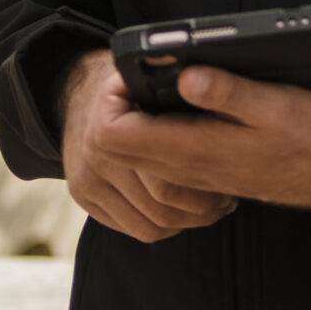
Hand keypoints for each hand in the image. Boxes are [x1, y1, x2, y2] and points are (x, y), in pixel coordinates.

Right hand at [59, 50, 238, 244]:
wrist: (81, 96)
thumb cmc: (130, 87)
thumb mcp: (148, 80)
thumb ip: (168, 87)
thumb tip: (202, 86)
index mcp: (108, 129)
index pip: (163, 179)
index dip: (202, 183)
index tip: (226, 176)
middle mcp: (94, 159)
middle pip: (161, 204)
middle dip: (202, 205)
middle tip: (229, 197)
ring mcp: (86, 184)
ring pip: (152, 225)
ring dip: (189, 221)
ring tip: (215, 206)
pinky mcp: (86, 202)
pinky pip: (137, 229)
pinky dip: (167, 226)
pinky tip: (188, 212)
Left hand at [100, 66, 310, 215]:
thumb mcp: (275, 104)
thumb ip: (228, 92)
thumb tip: (185, 76)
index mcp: (194, 148)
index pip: (116, 136)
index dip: (110, 101)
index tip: (127, 72)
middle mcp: (185, 167)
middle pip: (114, 149)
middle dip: (112, 108)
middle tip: (132, 73)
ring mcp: (193, 174)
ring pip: (133, 156)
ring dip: (129, 122)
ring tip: (147, 85)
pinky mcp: (204, 174)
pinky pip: (156, 161)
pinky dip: (150, 135)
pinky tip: (172, 109)